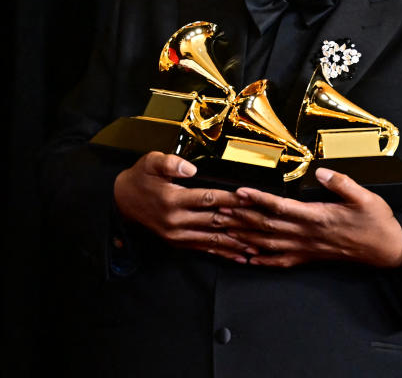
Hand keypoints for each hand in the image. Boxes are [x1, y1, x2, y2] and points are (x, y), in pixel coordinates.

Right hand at [113, 151, 250, 261]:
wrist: (120, 201)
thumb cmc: (140, 178)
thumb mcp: (150, 162)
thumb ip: (170, 163)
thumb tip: (191, 168)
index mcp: (173, 200)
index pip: (209, 199)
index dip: (231, 199)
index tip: (251, 199)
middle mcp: (176, 221)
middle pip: (215, 221)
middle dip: (241, 224)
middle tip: (264, 225)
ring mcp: (176, 235)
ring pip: (212, 240)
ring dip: (236, 244)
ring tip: (258, 246)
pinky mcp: (177, 242)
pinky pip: (204, 249)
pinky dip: (222, 253)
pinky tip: (239, 256)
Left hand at [216, 167, 401, 268]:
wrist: (386, 249)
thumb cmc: (376, 222)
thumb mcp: (365, 196)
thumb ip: (342, 183)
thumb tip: (322, 171)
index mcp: (318, 217)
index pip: (281, 207)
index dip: (258, 199)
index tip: (240, 191)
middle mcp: (307, 234)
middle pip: (266, 226)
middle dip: (240, 217)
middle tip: (218, 209)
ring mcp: (307, 248)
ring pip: (268, 244)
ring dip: (243, 236)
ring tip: (224, 230)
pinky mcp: (310, 257)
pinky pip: (280, 261)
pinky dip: (261, 259)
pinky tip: (247, 257)